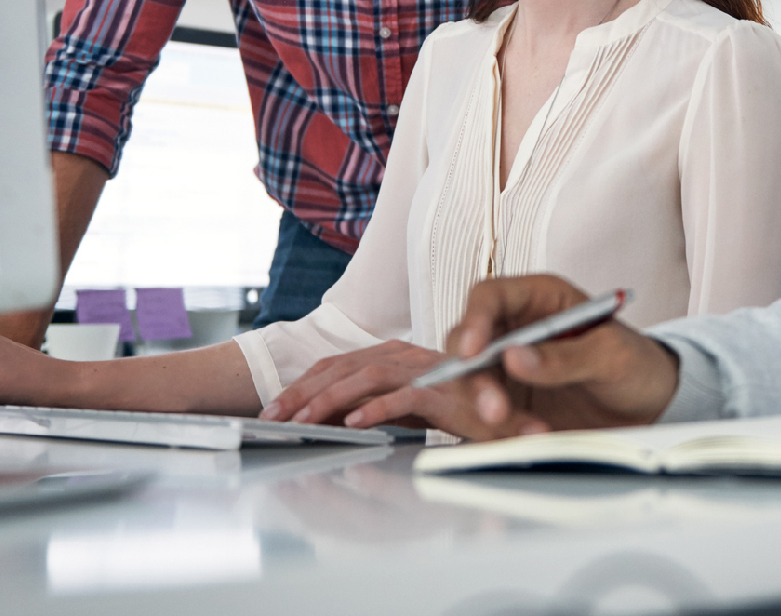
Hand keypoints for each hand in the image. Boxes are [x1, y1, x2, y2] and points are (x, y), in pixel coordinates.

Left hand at [260, 341, 445, 426]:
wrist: (505, 411)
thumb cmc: (452, 408)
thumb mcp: (398, 407)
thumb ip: (364, 406)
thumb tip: (322, 420)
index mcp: (391, 355)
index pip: (336, 363)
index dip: (303, 384)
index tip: (275, 408)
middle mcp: (404, 355)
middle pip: (343, 367)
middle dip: (304, 393)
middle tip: (274, 418)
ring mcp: (424, 371)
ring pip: (367, 377)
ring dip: (331, 399)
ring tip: (305, 422)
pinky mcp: (444, 392)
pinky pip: (405, 397)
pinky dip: (377, 409)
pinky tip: (355, 424)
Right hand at [337, 275, 680, 439]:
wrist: (648, 405)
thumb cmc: (635, 363)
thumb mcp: (612, 356)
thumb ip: (566, 357)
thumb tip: (515, 357)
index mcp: (538, 300)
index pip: (489, 296)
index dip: (473, 321)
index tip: (471, 352)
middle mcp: (513, 331)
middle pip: (465, 346)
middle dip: (474, 381)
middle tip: (495, 409)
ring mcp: (506, 371)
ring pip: (467, 388)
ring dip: (485, 413)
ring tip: (530, 432)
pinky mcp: (508, 406)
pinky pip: (482, 419)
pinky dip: (496, 433)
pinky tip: (530, 438)